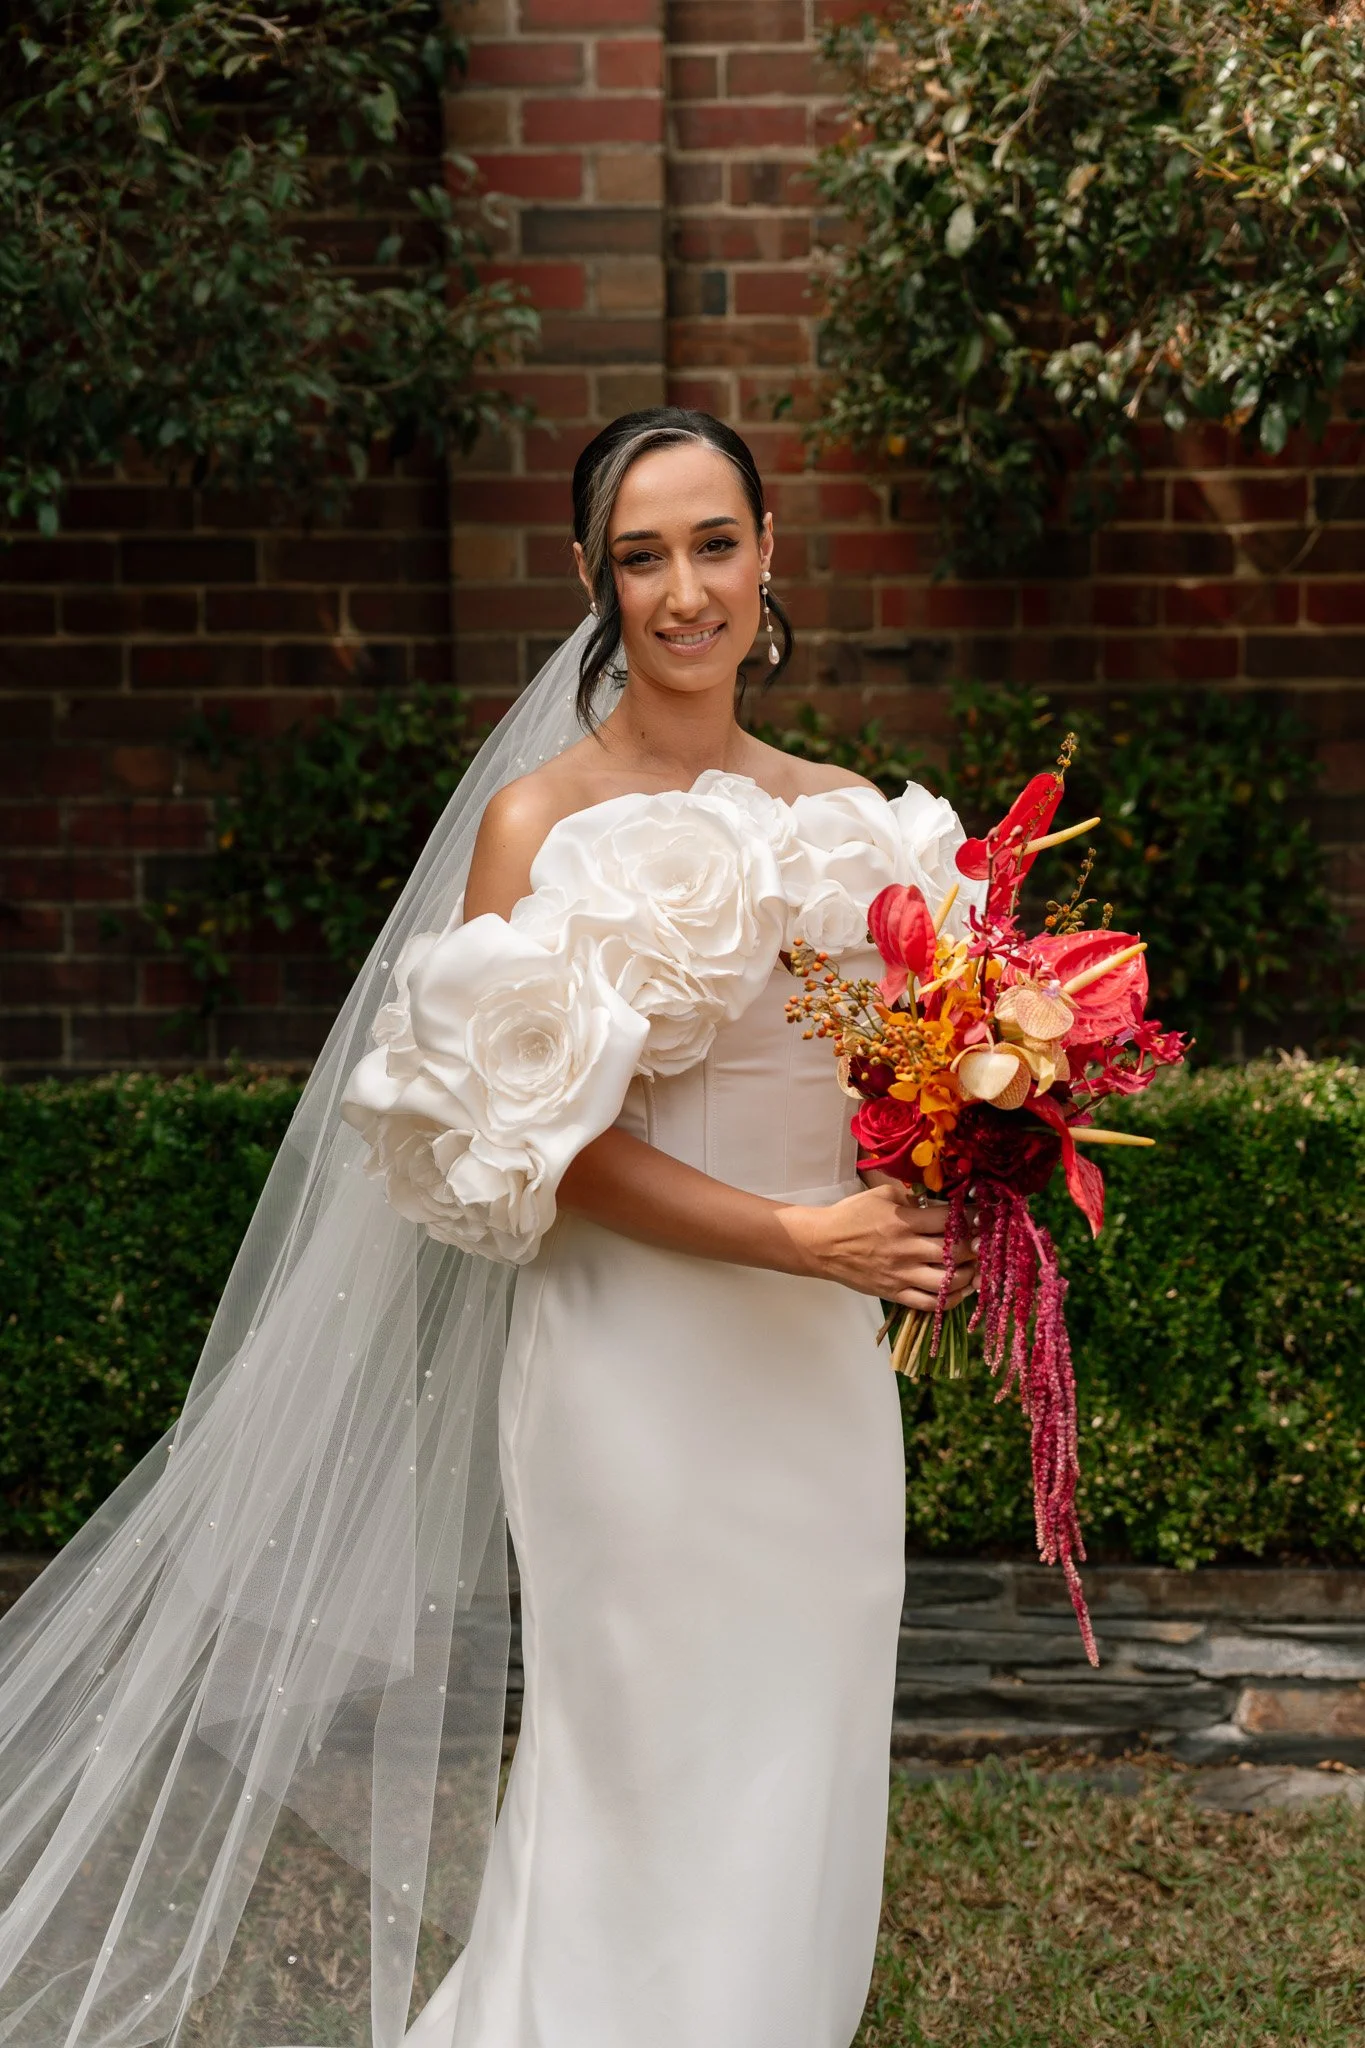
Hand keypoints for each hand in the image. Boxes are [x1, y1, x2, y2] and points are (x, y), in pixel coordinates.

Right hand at [778, 1183, 977, 1310]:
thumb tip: (937, 1204)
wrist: (823, 1245)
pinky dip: (950, 1300)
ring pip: (948, 1281)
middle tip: (983, 1243)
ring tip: (975, 1268)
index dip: (973, 1218)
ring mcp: (901, 1274)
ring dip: (969, 1276)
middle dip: (976, 1248)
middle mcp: (906, 1249)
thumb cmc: (851, 1215)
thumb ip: (911, 1197)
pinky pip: (929, 1303)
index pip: (949, 1220)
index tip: (984, 1217)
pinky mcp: (895, 1293)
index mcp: (904, 1221)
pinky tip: (959, 1291)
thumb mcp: (881, 1194)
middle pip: (955, 1252)